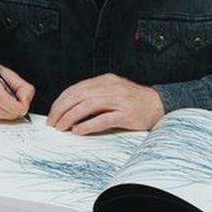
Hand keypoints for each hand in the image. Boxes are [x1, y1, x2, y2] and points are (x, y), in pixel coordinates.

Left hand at [47, 74, 163, 134]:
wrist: (159, 104)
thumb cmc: (134, 100)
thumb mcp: (113, 91)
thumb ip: (95, 95)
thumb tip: (71, 107)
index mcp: (105, 81)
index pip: (75, 89)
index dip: (60, 101)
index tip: (53, 113)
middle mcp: (110, 88)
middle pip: (78, 96)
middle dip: (61, 110)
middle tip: (52, 122)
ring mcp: (118, 100)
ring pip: (87, 106)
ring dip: (70, 117)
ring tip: (61, 127)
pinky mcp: (125, 114)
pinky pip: (103, 119)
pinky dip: (88, 125)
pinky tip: (78, 131)